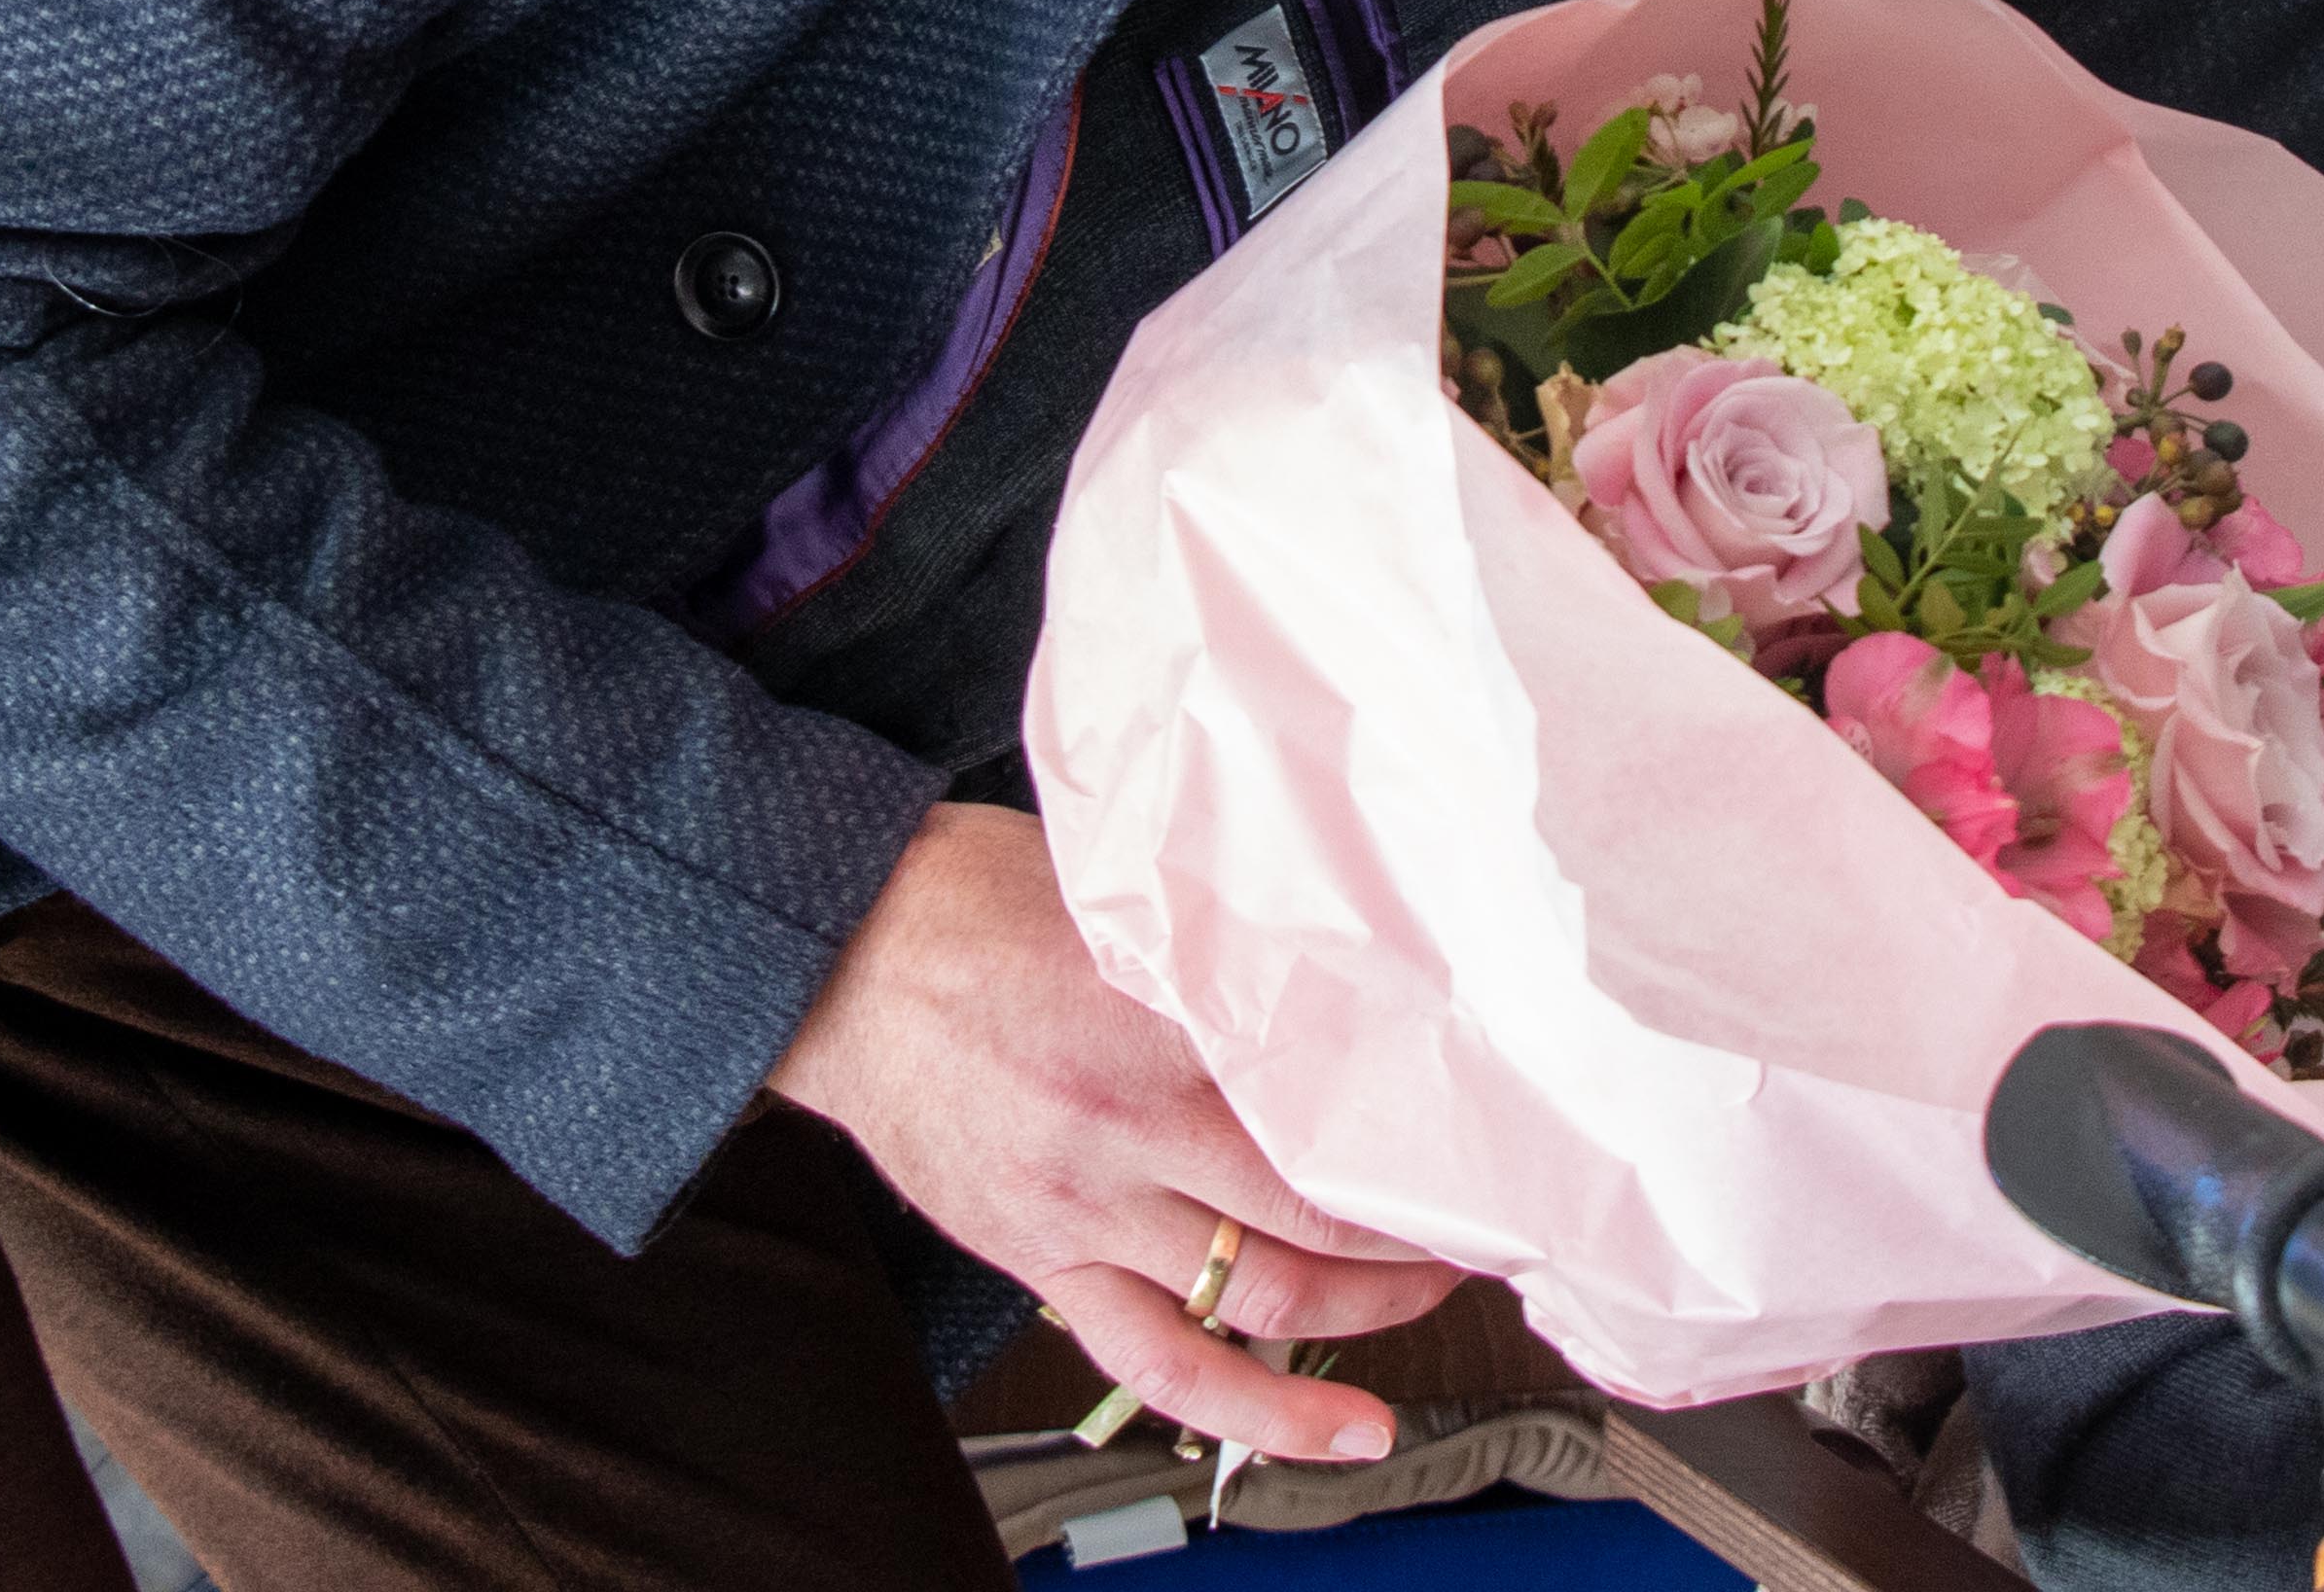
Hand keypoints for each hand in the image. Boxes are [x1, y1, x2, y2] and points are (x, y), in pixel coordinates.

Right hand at [767, 802, 1458, 1464]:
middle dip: (1421, 1220)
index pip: (1328, 1083)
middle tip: (1481, 1201)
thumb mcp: (1113, 890)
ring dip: (1372, 1303)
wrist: (837, 960)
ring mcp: (1087, 1209)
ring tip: (1433, 1285)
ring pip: (1267, 1293)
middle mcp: (1126, 1123)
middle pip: (1319, 1202)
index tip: (1486, 1113)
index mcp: (1152, 1011)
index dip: (1418, 1111)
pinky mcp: (1048, 1264)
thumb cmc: (967, 902)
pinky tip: (1347, 1432)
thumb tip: (1340, 961)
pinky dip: (1266, 1411)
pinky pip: (1169, 1366)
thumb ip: (1217, 942)